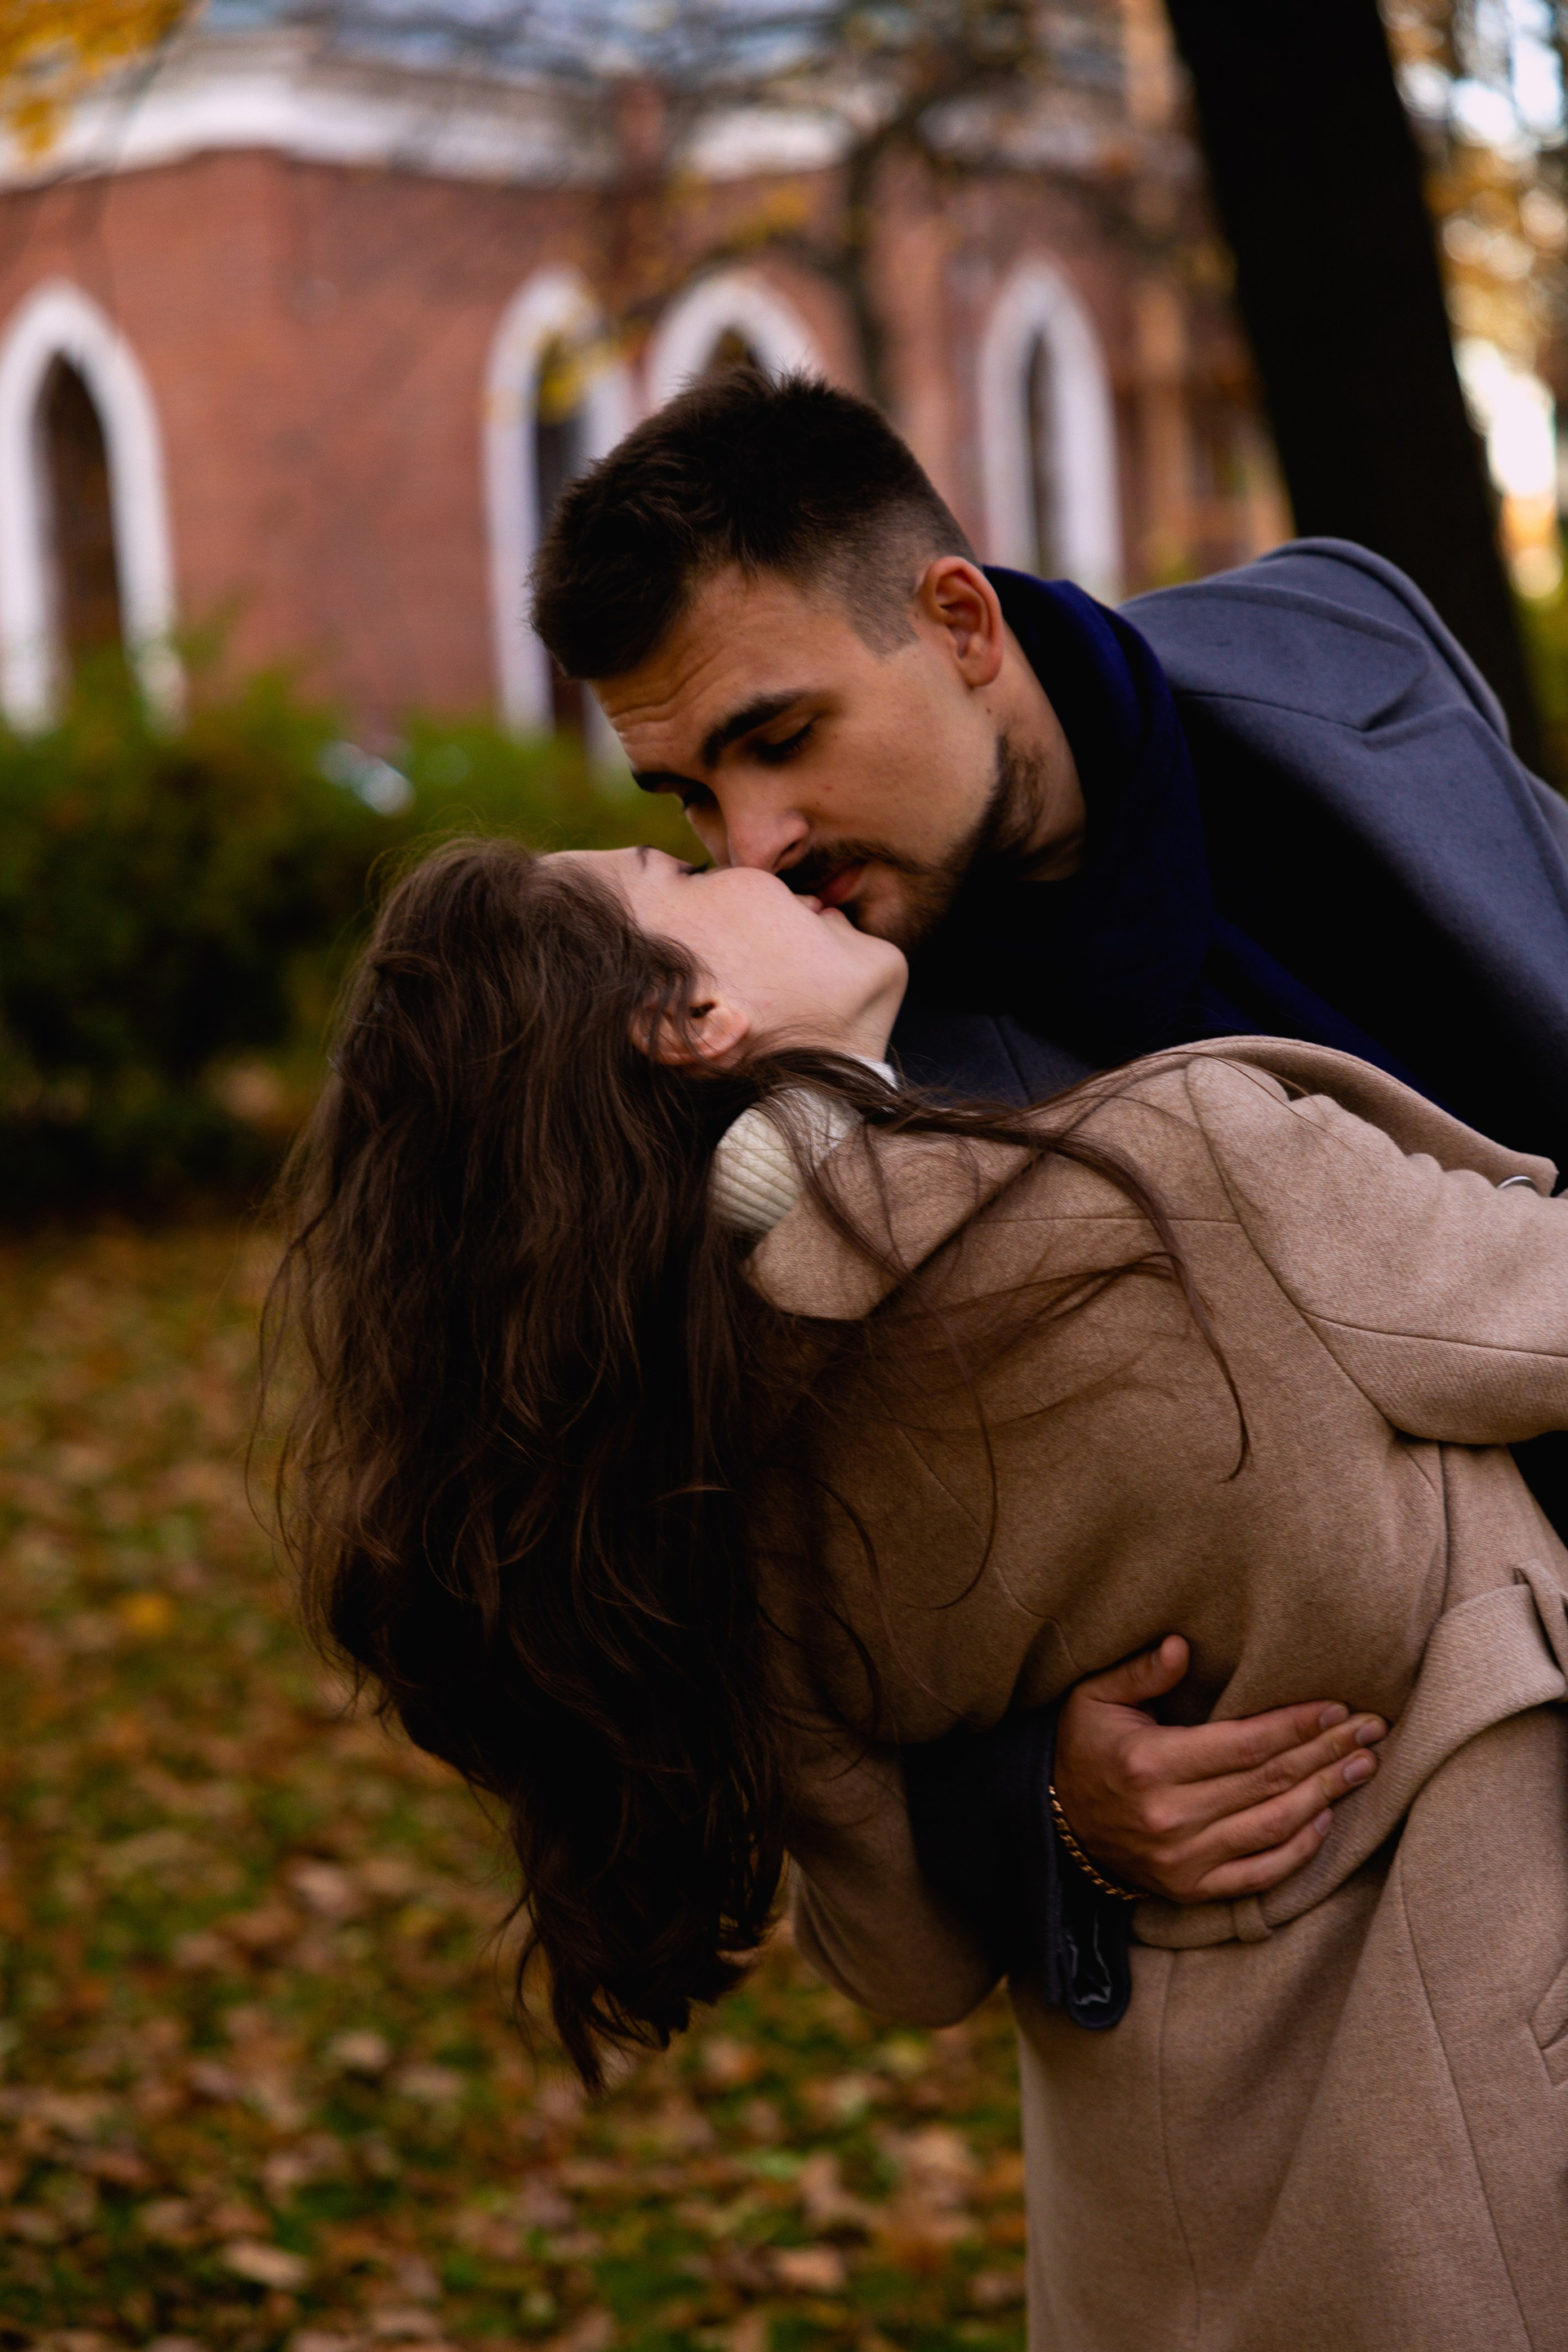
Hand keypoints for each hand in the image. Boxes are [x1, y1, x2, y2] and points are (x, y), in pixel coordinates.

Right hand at [1051, 1636, 1386, 1903]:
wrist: (1055, 1824)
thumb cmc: (1082, 1748)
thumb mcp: (1093, 1698)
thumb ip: (1140, 1672)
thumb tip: (1183, 1646)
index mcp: (1150, 1764)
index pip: (1244, 1744)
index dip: (1296, 1725)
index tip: (1337, 1706)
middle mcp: (1170, 1817)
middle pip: (1269, 1782)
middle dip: (1326, 1752)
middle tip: (1371, 1730)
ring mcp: (1183, 1860)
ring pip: (1273, 1825)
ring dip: (1326, 1795)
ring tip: (1363, 1766)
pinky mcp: (1191, 1888)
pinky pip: (1258, 1873)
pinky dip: (1297, 1850)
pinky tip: (1326, 1820)